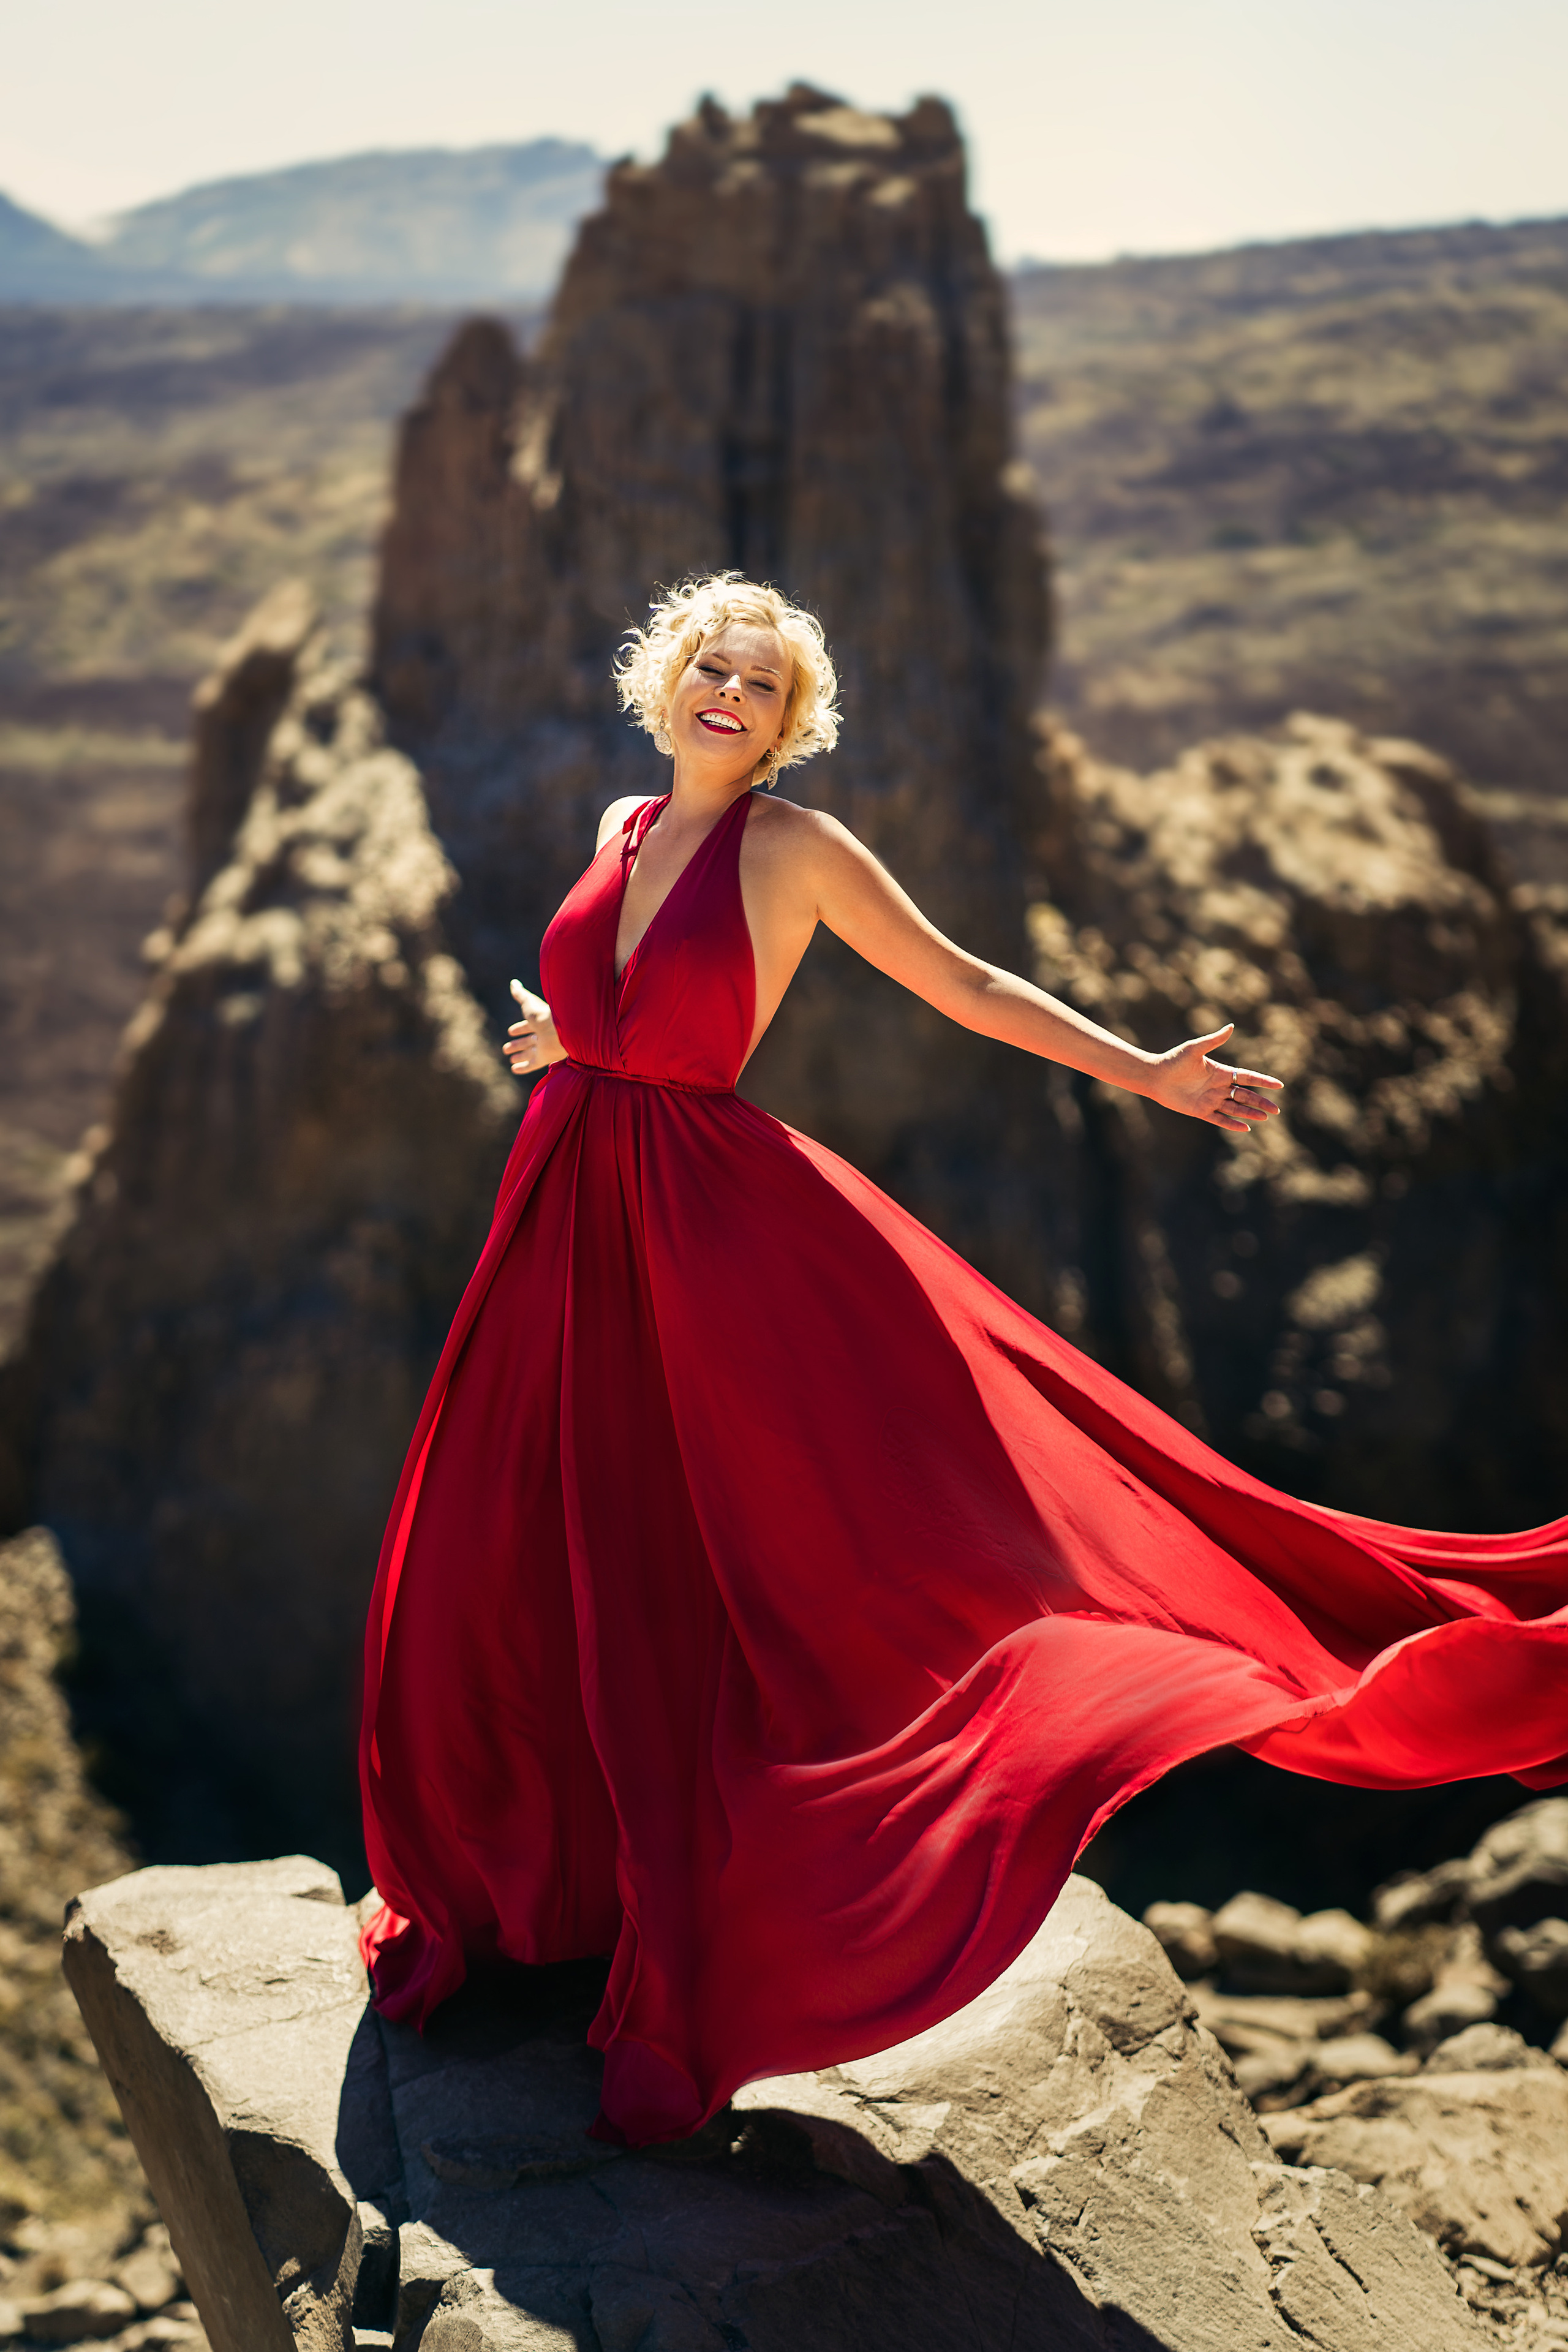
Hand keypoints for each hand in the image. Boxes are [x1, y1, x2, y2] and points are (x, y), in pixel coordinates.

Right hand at [503, 981, 561, 1076]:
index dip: (519, 1029)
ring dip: (520, 1056)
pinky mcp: (545, 1058)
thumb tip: (514, 983)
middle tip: (506, 1049)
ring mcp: (544, 1047)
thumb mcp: (529, 1002)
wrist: (561, 1030)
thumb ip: (521, 995)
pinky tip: (514, 1069)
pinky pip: (532, 1065)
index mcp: (541, 1021)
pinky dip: (523, 1067)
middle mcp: (543, 1035)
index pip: (528, 1025)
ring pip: (530, 1053)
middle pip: (528, 1041)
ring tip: (510, 1059)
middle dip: (517, 1044)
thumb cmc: (544, 1014)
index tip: (510, 1031)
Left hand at [1146, 1024, 1283, 1133]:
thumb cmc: (1173, 1060)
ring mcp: (1210, 1099)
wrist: (1154, 1076)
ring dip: (1250, 1113)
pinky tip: (1245, 1127)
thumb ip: (1213, 1040)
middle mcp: (1217, 1087)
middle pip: (1245, 1095)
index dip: (1263, 1081)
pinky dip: (1232, 1123)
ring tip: (1265, 1117)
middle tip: (1276, 1109)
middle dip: (1261, 1102)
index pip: (1247, 1077)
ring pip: (1235, 1108)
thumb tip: (1231, 1026)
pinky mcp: (1200, 1110)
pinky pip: (1219, 1119)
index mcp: (1220, 1071)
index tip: (1279, 1085)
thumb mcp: (1194, 1049)